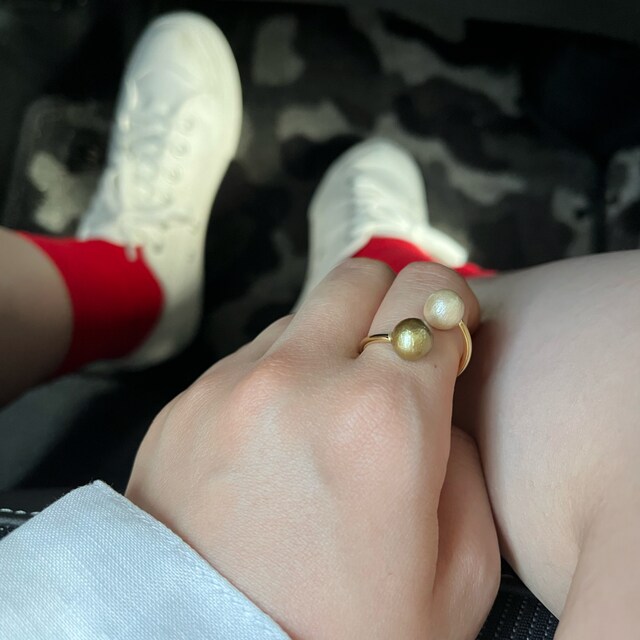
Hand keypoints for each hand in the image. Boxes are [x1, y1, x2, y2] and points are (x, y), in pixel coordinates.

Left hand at [126, 259, 499, 638]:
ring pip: (301, 316)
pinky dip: (277, 378)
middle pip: (361, 276)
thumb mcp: (457, 576)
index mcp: (383, 419)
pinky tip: (275, 441)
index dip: (453, 306)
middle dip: (391, 303)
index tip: (450, 327)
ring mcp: (228, 388)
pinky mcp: (180, 408)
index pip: (431, 299)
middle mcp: (298, 381)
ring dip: (328, 347)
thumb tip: (440, 407)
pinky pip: (248, 359)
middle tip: (395, 354)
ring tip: (327, 415)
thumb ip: (465, 466)